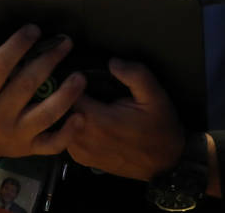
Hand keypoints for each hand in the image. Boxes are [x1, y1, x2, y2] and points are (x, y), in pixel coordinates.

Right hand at [0, 17, 85, 161]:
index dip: (17, 46)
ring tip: (80, 76)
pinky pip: (51, 144)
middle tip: (65, 42)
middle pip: (26, 86)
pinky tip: (81, 116)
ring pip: (44, 115)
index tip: (34, 29)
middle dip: (48, 61)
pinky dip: (68, 133)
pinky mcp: (28, 148)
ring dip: (66, 95)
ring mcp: (15, 134)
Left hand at [66, 58, 184, 180]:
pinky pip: (66, 139)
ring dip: (66, 113)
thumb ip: (134, 74)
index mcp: (98, 120)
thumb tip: (112, 62)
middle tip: (73, 84)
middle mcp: (85, 138)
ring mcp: (82, 152)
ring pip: (60, 127)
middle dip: (64, 96)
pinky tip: (82, 118)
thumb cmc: (159, 126)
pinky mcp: (84, 160)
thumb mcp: (155, 95)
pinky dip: (69, 128)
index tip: (76, 74)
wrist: (165, 162)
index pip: (66, 96)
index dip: (68, 82)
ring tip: (77, 99)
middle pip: (59, 111)